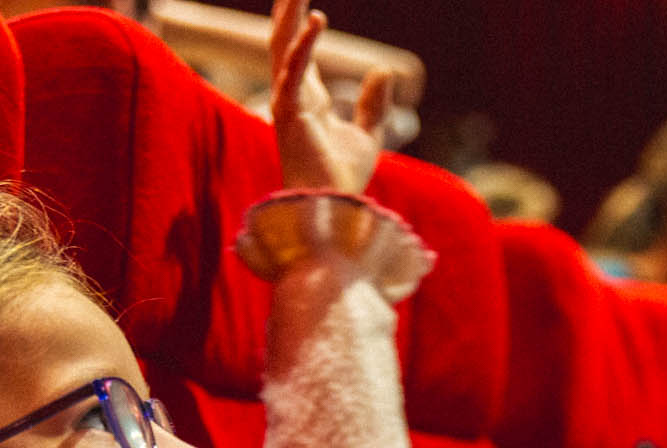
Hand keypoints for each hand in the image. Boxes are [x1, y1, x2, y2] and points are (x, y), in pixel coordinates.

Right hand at [268, 0, 392, 193]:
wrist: (334, 209)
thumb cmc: (344, 179)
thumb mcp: (369, 135)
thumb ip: (372, 103)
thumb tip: (383, 70)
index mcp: (308, 100)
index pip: (300, 53)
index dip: (302, 26)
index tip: (307, 3)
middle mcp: (293, 97)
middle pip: (285, 44)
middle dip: (287, 12)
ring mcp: (288, 104)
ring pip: (282, 49)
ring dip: (288, 17)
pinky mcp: (289, 113)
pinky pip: (294, 71)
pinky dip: (304, 45)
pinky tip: (317, 19)